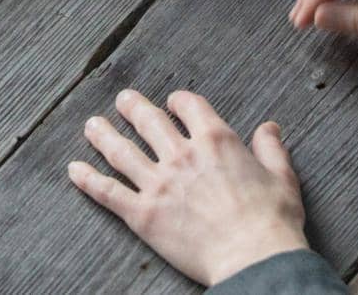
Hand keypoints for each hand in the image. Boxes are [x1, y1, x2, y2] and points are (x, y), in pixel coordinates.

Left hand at [69, 89, 308, 286]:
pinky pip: (108, 192)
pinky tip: (75, 170)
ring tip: (92, 125)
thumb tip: (270, 128)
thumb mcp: (282, 176)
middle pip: (149, 121)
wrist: (252, 257)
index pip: (189, 106)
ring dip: (104, 135)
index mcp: (216, 140)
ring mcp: (159, 184)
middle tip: (123, 100)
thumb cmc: (271, 220)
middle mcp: (182, 155)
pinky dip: (89, 179)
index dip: (179, 101)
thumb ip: (272, 148)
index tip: (173, 103)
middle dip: (134, 107)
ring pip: (122, 152)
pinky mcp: (143, 214)